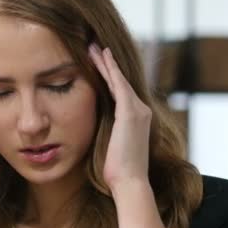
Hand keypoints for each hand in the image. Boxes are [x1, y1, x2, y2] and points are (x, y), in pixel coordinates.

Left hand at [88, 44, 151, 192]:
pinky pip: (118, 85)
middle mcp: (140, 110)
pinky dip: (110, 70)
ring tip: (93, 46)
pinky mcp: (131, 113)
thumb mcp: (108, 144)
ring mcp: (138, 110)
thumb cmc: (116, 169)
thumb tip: (88, 125)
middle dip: (106, 63)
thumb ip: (104, 130)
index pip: (118, 90)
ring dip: (106, 62)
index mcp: (135, 118)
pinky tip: (102, 57)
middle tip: (93, 46)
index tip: (95, 61)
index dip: (107, 75)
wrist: (129, 182)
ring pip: (118, 79)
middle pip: (119, 80)